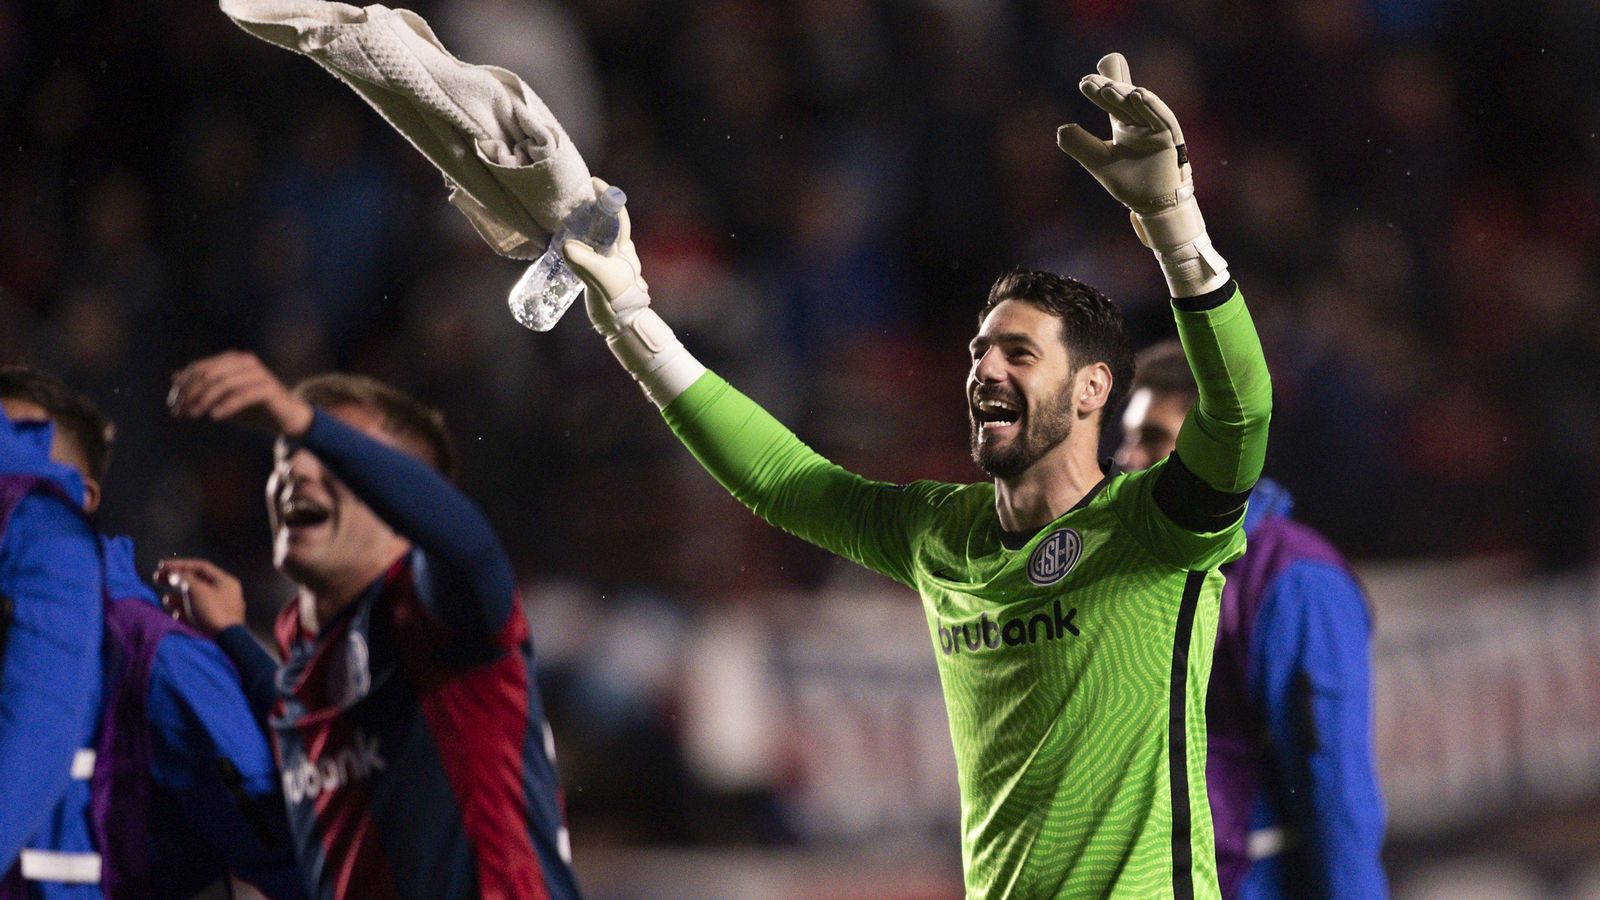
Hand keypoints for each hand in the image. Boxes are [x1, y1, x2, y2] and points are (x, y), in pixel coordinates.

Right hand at [153, 558, 245, 636]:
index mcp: (225, 581)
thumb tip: (174, 575)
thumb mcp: (197, 590)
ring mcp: (220, 609)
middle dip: (176, 580)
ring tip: (166, 600)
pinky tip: (175, 614)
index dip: (180, 564)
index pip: (201, 567)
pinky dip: (184, 612)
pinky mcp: (214, 624)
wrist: (227, 641)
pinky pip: (196, 614)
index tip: (162, 566)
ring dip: (178, 598)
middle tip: (157, 578)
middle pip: (196, 582)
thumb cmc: (214, 611)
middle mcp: (224, 593)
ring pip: (195, 599)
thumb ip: (184, 579)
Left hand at [168, 351, 312, 437]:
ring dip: (205, 400)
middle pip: (209, 374)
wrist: (287, 418)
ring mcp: (259, 374)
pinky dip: (227, 406)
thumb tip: (175, 376)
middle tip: (180, 412)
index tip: (173, 405)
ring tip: (194, 415)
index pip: (200, 367)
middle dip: (191, 393)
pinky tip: (215, 417)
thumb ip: (203, 386)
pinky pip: (243, 395)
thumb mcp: (224, 397)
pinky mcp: (270, 389)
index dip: (183, 385)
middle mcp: (245, 362)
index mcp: (233, 360)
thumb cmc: (254, 408)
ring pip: (224, 383)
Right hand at [562, 177, 650, 338]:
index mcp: (623, 249)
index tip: (594, 183)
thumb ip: (584, 261)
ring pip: (600, 237)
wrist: (622, 325)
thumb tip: (567, 245)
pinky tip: (568, 245)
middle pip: (608, 224)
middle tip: (576, 200)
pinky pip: (592, 251)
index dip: (608, 197)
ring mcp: (612, 263)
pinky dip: (582, 243)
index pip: (618, 216)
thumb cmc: (616, 300)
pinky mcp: (602, 273)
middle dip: (594, 209)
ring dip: (587, 226)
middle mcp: (620, 253)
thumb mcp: (599, 278)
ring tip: (569, 218)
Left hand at [1055, 52, 1192, 219]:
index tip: (1084, 81)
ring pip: (1141, 106)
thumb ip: (1081, 145)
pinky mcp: (1171, 136)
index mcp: (1124, 125)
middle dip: (1108, 88)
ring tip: (1108, 89)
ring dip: (1126, 95)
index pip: (1111, 103)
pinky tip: (1139, 95)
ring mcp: (1156, 127)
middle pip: (1124, 99)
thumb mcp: (1099, 160)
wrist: (1152, 203)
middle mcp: (1140, 122)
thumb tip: (1061, 128)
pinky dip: (1151, 106)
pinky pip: (1162, 118)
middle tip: (1088, 81)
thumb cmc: (1128, 181)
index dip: (1099, 91)